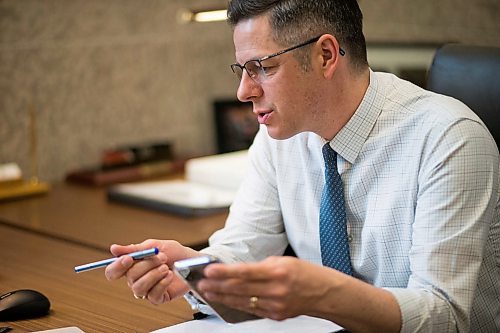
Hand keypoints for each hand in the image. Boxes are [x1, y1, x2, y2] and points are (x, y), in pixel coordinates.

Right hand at [104, 239, 199, 304]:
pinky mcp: (158, 298)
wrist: (192, 261)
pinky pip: (153, 296)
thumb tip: (113, 249)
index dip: (117, 266)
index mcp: (132, 266)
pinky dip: (162, 284)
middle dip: (147, 265)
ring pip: (139, 288)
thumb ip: (135, 249)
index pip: (113, 271)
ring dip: (154, 275)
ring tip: (166, 267)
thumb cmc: (174, 253)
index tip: (129, 258)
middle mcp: (136, 279)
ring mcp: (147, 290)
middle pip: (130, 277)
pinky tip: (170, 276)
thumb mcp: (155, 245)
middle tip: (162, 257)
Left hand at [197, 256, 338, 320]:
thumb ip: (261, 266)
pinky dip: (237, 304)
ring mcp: (275, 305)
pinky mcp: (275, 315)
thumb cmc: (306, 273)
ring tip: (208, 292)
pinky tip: (226, 300)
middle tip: (202, 282)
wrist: (324, 293)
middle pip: (240, 288)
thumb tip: (239, 270)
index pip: (245, 272)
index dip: (225, 272)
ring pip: (242, 301)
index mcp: (278, 272)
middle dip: (218, 285)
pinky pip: (251, 309)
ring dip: (223, 296)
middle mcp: (276, 289)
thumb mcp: (283, 261)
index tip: (210, 270)